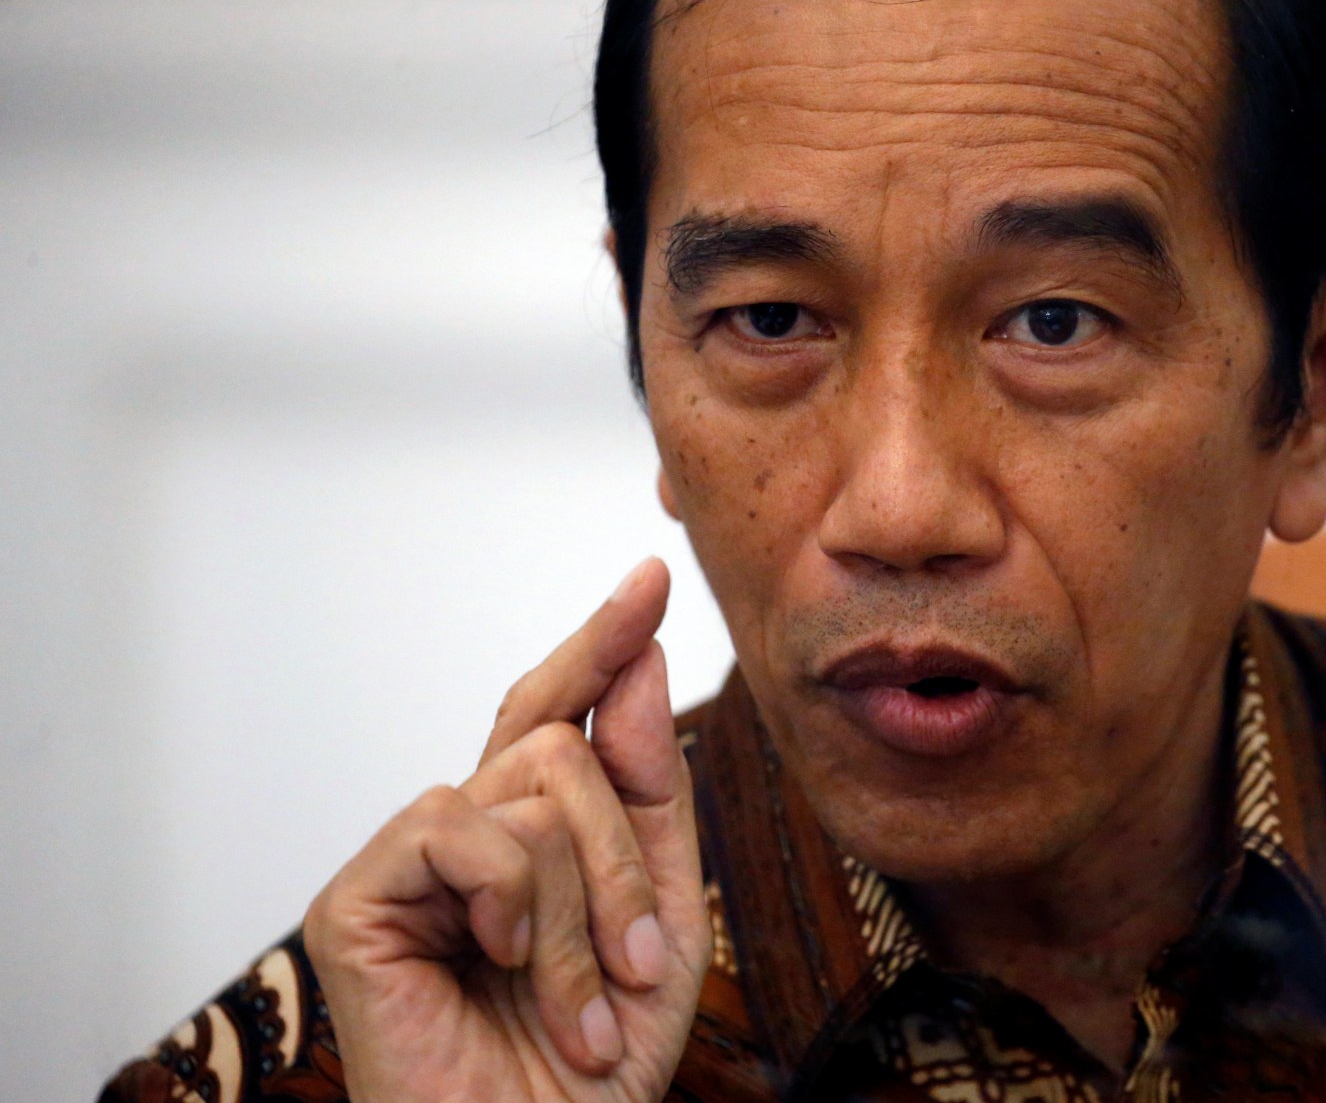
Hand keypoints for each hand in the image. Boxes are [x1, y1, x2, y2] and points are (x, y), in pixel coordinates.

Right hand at [304, 560, 710, 1101]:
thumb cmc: (598, 1061)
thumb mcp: (662, 915)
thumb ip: (651, 790)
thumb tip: (639, 663)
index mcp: (532, 838)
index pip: (558, 714)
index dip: (600, 644)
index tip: (649, 577)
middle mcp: (466, 836)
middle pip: (562, 747)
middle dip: (625, 856)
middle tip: (638, 963)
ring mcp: (408, 863)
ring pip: (530, 786)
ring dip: (585, 905)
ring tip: (582, 1005)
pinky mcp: (355, 896)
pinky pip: (462, 825)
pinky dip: (514, 901)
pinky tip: (500, 962)